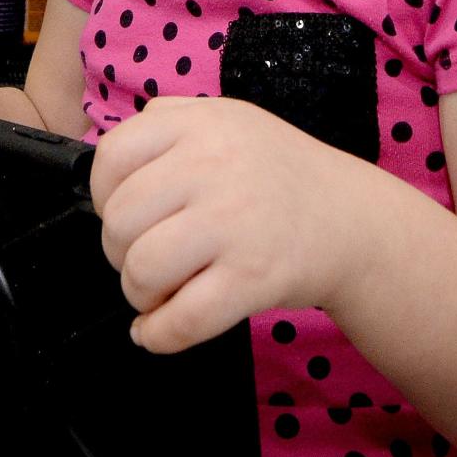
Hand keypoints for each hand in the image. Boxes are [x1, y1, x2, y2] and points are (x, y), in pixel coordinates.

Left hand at [91, 96, 372, 352]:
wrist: (352, 220)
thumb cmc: (279, 175)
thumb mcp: (230, 121)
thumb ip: (171, 121)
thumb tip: (105, 150)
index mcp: (203, 123)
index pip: (112, 155)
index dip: (104, 194)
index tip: (128, 213)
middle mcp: (214, 164)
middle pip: (119, 221)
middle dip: (121, 252)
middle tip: (150, 256)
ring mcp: (234, 221)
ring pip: (141, 271)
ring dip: (141, 294)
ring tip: (165, 289)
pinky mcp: (253, 276)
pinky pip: (179, 320)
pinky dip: (158, 335)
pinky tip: (162, 328)